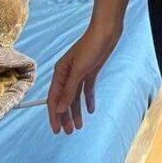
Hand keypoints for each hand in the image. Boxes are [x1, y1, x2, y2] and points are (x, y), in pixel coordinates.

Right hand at [47, 19, 119, 133]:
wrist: (107, 30)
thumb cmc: (91, 46)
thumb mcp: (79, 70)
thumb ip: (69, 90)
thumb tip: (59, 109)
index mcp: (60, 73)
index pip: (54, 99)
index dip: (54, 115)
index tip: (56, 130)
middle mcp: (67, 74)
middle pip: (64, 100)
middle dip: (66, 116)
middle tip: (70, 132)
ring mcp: (79, 73)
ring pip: (75, 97)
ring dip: (76, 111)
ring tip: (79, 126)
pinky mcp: (90, 71)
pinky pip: (86, 89)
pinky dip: (88, 100)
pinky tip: (91, 110)